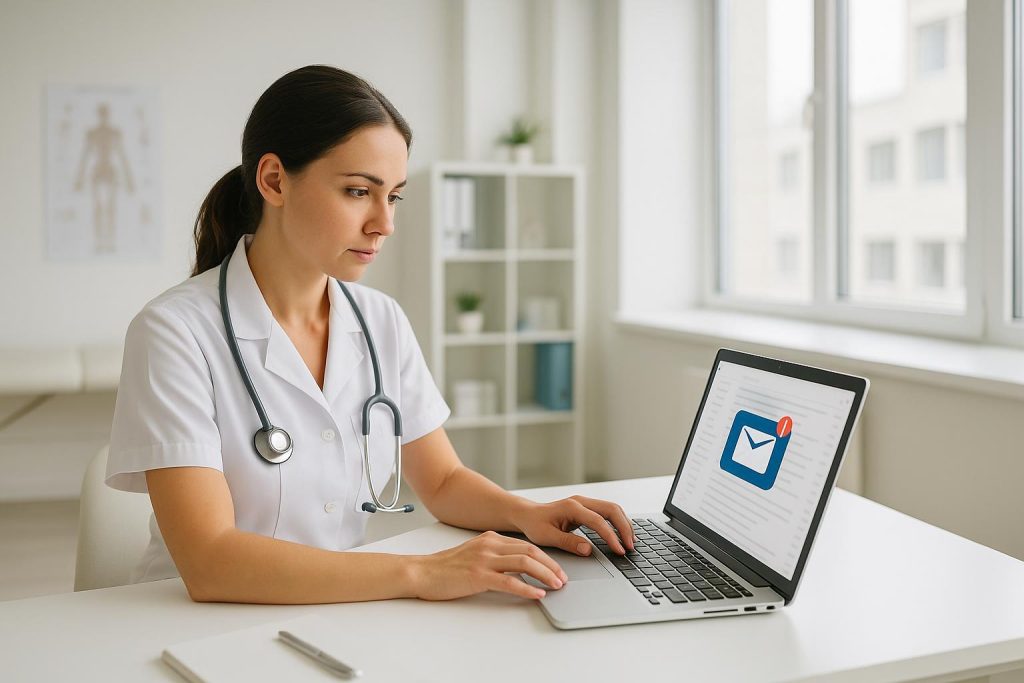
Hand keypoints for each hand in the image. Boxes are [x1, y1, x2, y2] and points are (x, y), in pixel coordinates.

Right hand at [411, 530, 568, 600]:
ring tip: (556, 586)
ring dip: (544, 575)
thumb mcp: (474, 555)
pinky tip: (537, 594)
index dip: (546, 557)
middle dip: (551, 565)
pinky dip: (527, 588)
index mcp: (490, 539)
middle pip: (530, 551)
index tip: (557, 568)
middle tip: (563, 578)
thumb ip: (495, 557)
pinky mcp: (478, 576)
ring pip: (524, 563)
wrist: (421, 572)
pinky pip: (509, 581)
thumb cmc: (445, 568)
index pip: (526, 545)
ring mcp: (484, 560)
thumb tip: (519, 569)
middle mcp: (489, 545)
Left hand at [513, 495, 635, 556]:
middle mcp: (580, 501)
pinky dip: (618, 522)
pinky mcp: (587, 507)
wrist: (528, 515)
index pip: (598, 521)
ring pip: (612, 509)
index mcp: (571, 507)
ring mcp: (585, 502)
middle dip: (624, 528)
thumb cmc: (535, 524)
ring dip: (624, 524)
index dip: (611, 536)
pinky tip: (622, 535)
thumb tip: (588, 550)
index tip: (619, 550)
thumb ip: (568, 542)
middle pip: (611, 509)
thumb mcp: (547, 537)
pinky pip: (608, 512)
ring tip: (631, 542)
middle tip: (631, 547)